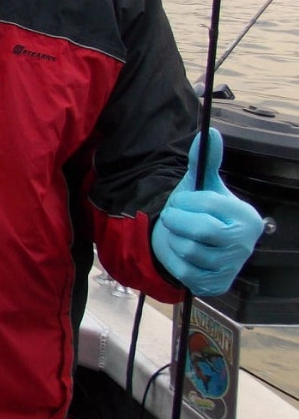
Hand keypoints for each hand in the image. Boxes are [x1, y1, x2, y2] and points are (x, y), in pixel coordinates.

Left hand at [152, 128, 263, 295]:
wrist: (196, 242)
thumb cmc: (200, 210)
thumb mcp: (202, 184)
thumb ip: (205, 160)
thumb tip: (210, 133)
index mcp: (246, 217)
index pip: (208, 204)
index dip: (186, 200)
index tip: (182, 200)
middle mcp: (244, 244)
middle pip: (199, 231)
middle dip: (178, 220)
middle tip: (174, 216)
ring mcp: (231, 267)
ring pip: (187, 250)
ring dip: (173, 238)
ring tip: (178, 232)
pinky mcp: (215, 285)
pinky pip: (183, 271)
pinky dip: (173, 259)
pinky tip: (179, 251)